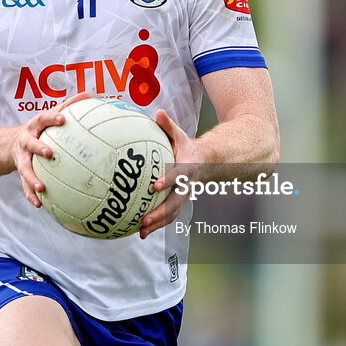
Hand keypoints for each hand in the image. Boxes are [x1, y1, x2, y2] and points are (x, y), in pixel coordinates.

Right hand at [11, 92, 90, 207]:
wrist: (13, 143)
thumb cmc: (40, 128)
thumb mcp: (50, 115)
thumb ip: (68, 105)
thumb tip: (88, 94)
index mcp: (35, 126)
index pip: (44, 119)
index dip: (52, 118)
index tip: (63, 119)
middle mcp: (26, 141)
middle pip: (30, 143)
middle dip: (38, 147)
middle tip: (49, 153)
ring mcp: (22, 158)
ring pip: (25, 168)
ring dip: (32, 178)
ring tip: (42, 187)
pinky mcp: (21, 172)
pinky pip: (24, 185)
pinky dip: (31, 194)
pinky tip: (40, 203)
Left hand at [140, 109, 201, 238]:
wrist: (204, 162)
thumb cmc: (185, 146)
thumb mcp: (180, 134)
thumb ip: (168, 125)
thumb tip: (158, 113)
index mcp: (187, 167)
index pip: (178, 175)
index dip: (169, 180)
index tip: (156, 186)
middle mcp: (187, 185)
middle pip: (176, 201)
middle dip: (161, 212)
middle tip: (145, 219)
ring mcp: (184, 196)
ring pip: (173, 213)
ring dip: (158, 224)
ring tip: (141, 231)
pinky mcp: (178, 203)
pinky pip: (169, 216)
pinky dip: (157, 225)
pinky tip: (141, 232)